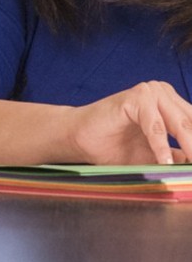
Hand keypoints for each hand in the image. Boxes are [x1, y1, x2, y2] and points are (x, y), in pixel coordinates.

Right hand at [67, 81, 191, 164]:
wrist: (82, 140)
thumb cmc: (116, 147)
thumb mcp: (157, 156)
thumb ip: (180, 157)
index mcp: (171, 103)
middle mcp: (163, 93)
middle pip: (191, 125)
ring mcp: (149, 92)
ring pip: (179, 125)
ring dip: (188, 148)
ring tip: (190, 169)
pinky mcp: (135, 97)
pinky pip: (155, 126)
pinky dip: (161, 146)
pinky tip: (164, 162)